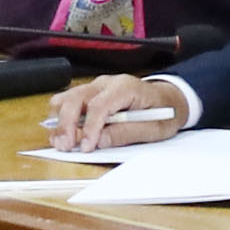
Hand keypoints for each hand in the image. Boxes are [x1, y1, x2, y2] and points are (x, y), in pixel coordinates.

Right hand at [43, 74, 188, 151]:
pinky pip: (69, 101)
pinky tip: (64, 133)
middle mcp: (107, 83)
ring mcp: (97, 86)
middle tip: (65, 146)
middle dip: (67, 124)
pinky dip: (62, 118)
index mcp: (126, 87)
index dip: (90, 127)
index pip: (100, 105)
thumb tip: (100, 141)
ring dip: (60, 121)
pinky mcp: (90, 94)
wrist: (169, 100)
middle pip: (76, 98)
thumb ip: (126, 133)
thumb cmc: (163, 112)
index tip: (86, 146)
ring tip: (60, 142)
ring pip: (67, 98)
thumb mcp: (153, 129)